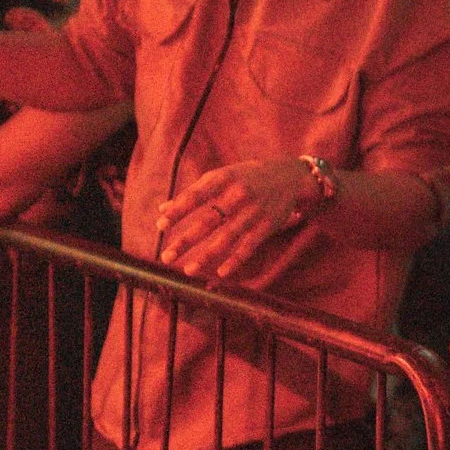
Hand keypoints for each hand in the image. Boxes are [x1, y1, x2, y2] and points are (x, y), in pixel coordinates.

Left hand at [156, 157, 316, 280]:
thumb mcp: (222, 177)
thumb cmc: (246, 177)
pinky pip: (249, 246)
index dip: (178, 211)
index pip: (196, 196)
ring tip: (188, 270)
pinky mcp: (268, 225)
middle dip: (186, 240)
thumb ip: (194, 192)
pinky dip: (235, 260)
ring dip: (206, 255)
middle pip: (208, 220)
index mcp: (224, 178)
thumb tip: (162, 209)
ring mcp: (255, 211)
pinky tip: (221, 273)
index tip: (160, 226)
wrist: (289, 176)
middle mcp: (239, 194)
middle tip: (166, 257)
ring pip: (227, 237)